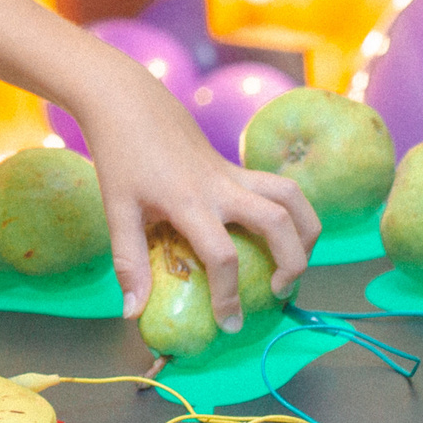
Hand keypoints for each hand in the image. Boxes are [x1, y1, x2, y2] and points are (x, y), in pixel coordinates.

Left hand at [0, 0, 320, 332]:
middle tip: (278, 292)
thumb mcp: (117, 210)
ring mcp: (233, 173)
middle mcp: (221, 186)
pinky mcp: (236, 166)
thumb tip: (133, 314)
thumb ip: (128, 262)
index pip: (222, 256)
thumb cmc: (119, 155)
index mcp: (189, 201)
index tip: (229, 322)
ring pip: (292, 197)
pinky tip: (275, 235)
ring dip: (306, 232)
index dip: (228, 296)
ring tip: (294, 262)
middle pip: (280, 223)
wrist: (127, 100)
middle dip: (292, 263)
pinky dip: (291, 212)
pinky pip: (279, 188)